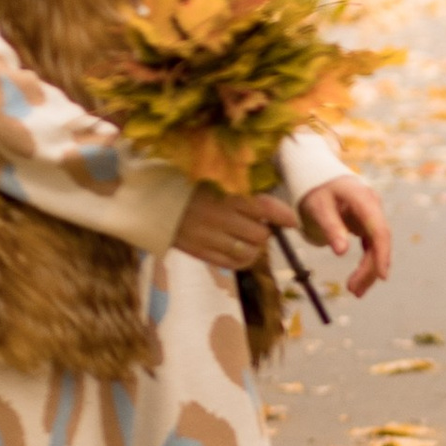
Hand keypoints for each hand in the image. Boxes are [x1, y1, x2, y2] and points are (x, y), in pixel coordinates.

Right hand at [175, 183, 295, 271]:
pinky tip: (242, 252)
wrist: (153, 204)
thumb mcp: (217, 182)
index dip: (284, 216)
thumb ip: (243, 194)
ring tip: (250, 240)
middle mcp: (220, 218)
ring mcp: (210, 238)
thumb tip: (274, 210)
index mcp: (226, 196)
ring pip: (250, 252)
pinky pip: (233, 263)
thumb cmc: (190, 189)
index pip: (265, 208)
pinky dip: (243, 260)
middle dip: (265, 231)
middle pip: (261, 234)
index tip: (292, 221)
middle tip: (259, 226)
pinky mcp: (201, 253)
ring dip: (256, 247)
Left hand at [298, 171, 392, 298]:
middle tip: (354, 291)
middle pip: (379, 242)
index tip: (381, 276)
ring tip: (355, 292)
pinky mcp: (366, 224)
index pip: (379, 229)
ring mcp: (371, 216)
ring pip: (376, 247)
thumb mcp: (317, 207)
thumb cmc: (315, 190)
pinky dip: (365, 264)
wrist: (316, 176)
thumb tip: (341, 252)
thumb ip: (331, 227)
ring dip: (368, 270)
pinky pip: (370, 247)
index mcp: (363, 199)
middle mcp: (373, 207)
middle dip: (370, 268)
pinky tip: (358, 281)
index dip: (382, 253)